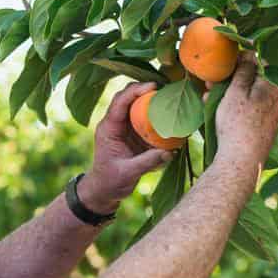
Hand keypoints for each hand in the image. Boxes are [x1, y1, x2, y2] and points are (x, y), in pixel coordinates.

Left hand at [78, 81, 176, 212]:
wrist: (104, 191)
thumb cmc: (110, 181)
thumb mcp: (128, 173)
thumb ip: (147, 162)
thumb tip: (169, 153)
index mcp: (108, 128)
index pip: (120, 102)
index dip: (135, 91)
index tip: (153, 86)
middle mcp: (116, 124)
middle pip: (129, 97)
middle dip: (146, 89)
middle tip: (166, 88)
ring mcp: (125, 128)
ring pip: (138, 106)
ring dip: (153, 101)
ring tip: (172, 97)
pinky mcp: (135, 134)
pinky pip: (147, 120)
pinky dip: (158, 116)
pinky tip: (172, 115)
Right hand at [211, 51, 277, 172]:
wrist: (242, 160)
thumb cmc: (237, 123)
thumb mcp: (236, 92)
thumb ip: (244, 70)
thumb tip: (250, 52)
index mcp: (276, 87)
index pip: (261, 63)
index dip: (241, 61)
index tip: (224, 64)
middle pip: (255, 81)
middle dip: (232, 80)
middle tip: (210, 82)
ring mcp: (274, 115)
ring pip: (251, 96)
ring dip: (230, 94)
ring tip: (208, 97)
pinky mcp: (267, 128)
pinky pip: (252, 110)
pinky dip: (237, 107)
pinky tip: (219, 111)